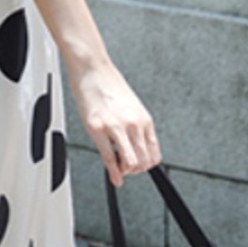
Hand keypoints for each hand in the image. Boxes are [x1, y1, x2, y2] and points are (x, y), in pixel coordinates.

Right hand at [69, 60, 161, 187]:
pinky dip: (113, 173)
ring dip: (125, 171)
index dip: (147, 166)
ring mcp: (117, 128)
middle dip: (135, 171)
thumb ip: (134, 127)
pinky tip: (113, 177)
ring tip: (118, 168)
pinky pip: (109, 158)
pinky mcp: (98, 129)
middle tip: (126, 170)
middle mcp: (134, 125)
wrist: (93, 69)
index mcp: (144, 120)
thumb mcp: (130, 108)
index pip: (154, 154)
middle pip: (144, 162)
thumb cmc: (108, 85)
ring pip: (131, 163)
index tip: (138, 168)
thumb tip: (134, 146)